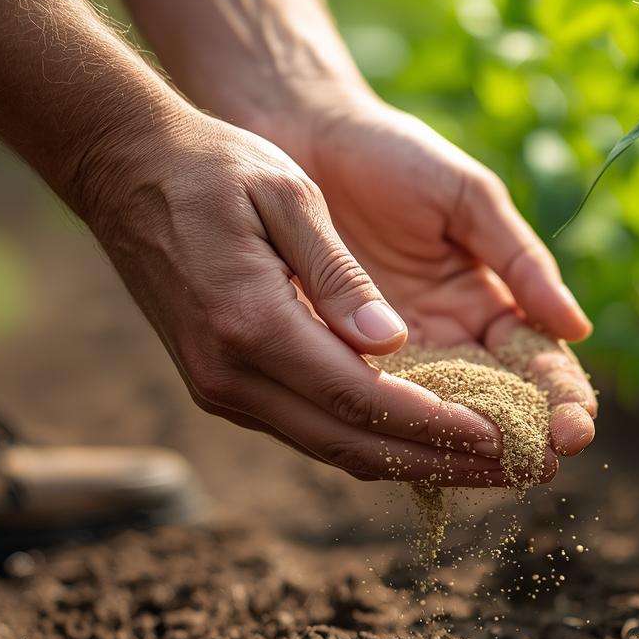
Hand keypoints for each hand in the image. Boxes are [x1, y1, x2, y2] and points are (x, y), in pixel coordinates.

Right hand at [79, 111, 520, 485]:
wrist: (124, 169)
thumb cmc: (215, 166)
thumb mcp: (287, 196)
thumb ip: (339, 275)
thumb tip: (391, 345)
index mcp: (250, 325)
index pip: (361, 399)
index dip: (434, 427)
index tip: (496, 439)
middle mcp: (231, 375)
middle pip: (351, 445)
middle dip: (438, 464)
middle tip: (514, 471)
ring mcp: (222, 388)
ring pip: (331, 449)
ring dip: (411, 464)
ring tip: (484, 468)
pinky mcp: (224, 387)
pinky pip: (310, 430)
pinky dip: (373, 442)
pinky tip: (424, 442)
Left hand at [258, 97, 597, 458]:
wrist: (302, 133)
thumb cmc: (394, 156)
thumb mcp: (468, 199)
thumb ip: (520, 261)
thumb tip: (576, 328)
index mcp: (490, 303)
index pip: (538, 364)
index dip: (561, 397)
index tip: (574, 428)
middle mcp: (448, 341)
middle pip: (498, 405)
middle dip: (524, 436)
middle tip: (543, 465)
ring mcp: (395, 358)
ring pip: (439, 418)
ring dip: (468, 448)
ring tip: (493, 474)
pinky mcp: (338, 360)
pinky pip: (370, 405)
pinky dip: (395, 430)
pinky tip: (417, 456)